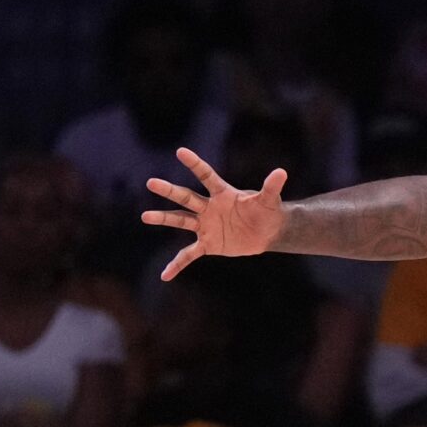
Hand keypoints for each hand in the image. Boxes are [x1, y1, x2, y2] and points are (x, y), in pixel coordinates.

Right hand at [143, 147, 287, 280]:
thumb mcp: (270, 200)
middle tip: (151, 182)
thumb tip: (281, 172)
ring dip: (164, 219)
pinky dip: (178, 264)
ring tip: (145, 216)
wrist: (266, 233)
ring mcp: (206, 225)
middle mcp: (209, 207)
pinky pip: (189, 254)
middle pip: (186, 197)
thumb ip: (271, 187)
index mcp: (223, 194)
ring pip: (181, 220)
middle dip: (170, 190)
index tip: (181, 151)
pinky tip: (165, 275)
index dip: (195, 164)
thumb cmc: (267, 212)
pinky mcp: (208, 244)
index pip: (207, 176)